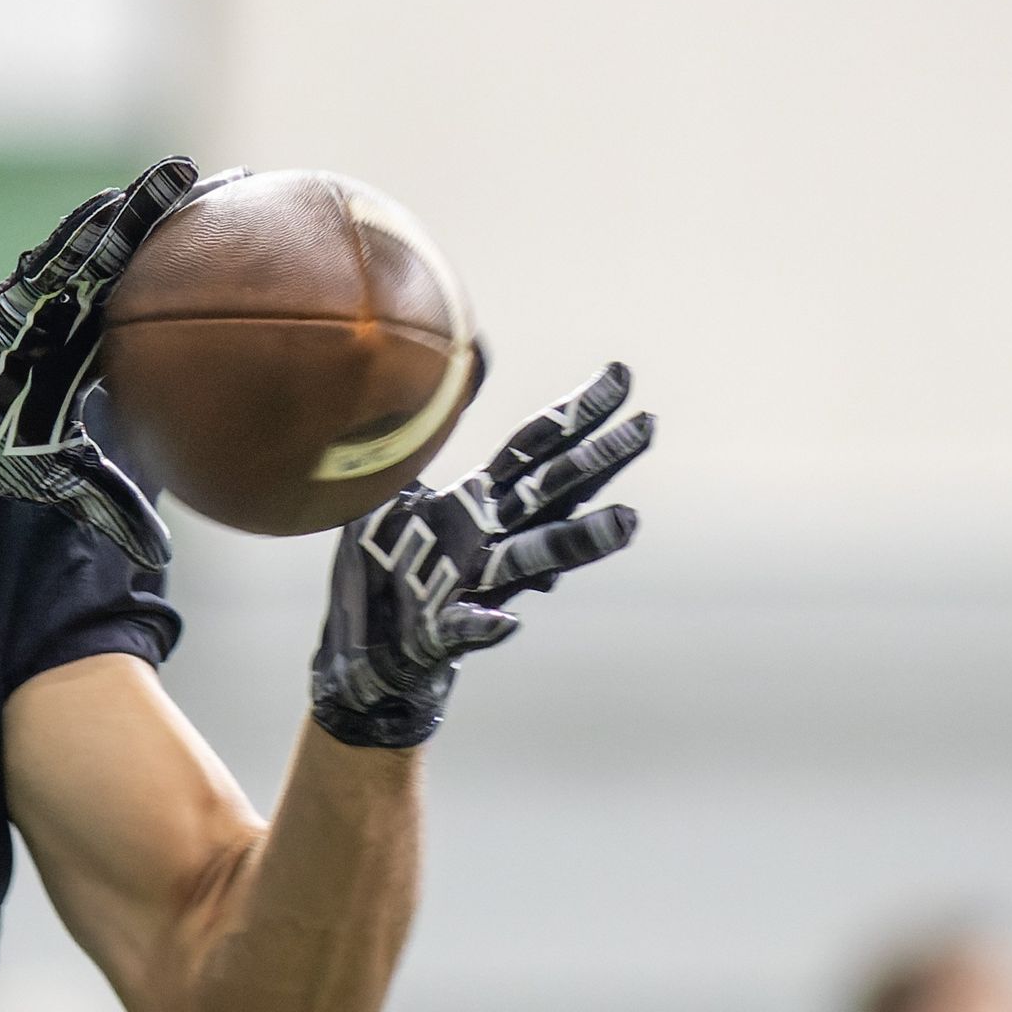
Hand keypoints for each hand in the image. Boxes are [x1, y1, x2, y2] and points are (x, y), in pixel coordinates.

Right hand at [0, 158, 197, 567]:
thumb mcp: (59, 479)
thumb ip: (110, 507)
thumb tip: (159, 558)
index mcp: (90, 346)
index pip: (153, 301)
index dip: (194, 272)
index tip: (244, 248)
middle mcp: (73, 315)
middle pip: (137, 257)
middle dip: (181, 218)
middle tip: (238, 183)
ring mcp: (42, 302)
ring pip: (98, 248)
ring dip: (138, 211)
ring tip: (183, 173)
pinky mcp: (7, 300)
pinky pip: (48, 262)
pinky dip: (79, 234)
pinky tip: (111, 205)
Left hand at [309, 363, 652, 747]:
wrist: (364, 650)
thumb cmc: (383, 564)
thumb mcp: (395, 486)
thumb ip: (428, 431)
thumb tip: (467, 361)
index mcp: (478, 502)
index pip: (536, 448)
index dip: (576, 412)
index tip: (620, 376)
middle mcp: (488, 539)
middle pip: (550, 492)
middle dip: (597, 462)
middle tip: (647, 427)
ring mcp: (470, 585)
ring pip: (530, 559)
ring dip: (576, 541)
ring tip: (625, 522)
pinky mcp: (439, 633)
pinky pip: (463, 628)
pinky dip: (484, 626)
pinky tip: (507, 622)